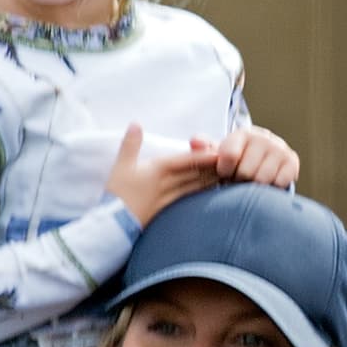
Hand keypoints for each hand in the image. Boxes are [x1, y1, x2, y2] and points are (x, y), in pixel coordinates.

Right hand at [105, 125, 219, 226]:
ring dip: (211, 180)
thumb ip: (130, 144)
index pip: (187, 161)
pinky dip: (201, 193)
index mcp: (159, 170)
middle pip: (196, 173)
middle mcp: (169, 183)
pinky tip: (210, 192)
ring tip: (226, 175)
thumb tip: (135, 123)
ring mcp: (170, 198)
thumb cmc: (117, 194)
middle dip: (213, 167)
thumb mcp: (121, 166)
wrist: (115, 223)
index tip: (220, 151)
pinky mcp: (168, 210)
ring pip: (196, 186)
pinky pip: (190, 198)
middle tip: (232, 161)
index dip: (205, 156)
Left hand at [191, 126, 297, 187]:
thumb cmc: (235, 160)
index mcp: (242, 134)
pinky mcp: (292, 162)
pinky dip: (269, 188)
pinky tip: (265, 183)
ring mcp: (279, 149)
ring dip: (253, 187)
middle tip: (238, 179)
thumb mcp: (217, 153)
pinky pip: (278, 183)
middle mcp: (263, 138)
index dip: (224, 171)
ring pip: (262, 180)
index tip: (224, 173)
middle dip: (238, 180)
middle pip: (246, 172)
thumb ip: (204, 148)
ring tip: (249, 182)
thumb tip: (195, 142)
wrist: (262, 159)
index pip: (229, 156)